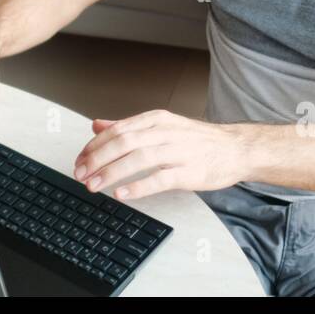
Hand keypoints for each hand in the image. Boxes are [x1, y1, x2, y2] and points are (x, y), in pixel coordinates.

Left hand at [72, 111, 249, 200]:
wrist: (235, 148)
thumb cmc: (196, 140)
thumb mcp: (161, 125)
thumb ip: (128, 127)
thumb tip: (97, 125)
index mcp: (156, 119)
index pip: (117, 129)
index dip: (94, 146)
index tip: (79, 160)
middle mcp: (165, 132)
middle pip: (124, 142)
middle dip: (97, 159)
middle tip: (80, 174)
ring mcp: (178, 151)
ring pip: (138, 158)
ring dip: (112, 173)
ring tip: (94, 185)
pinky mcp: (189, 172)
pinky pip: (160, 178)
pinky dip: (138, 186)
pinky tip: (122, 194)